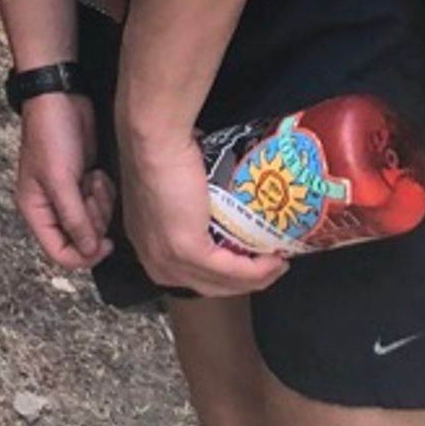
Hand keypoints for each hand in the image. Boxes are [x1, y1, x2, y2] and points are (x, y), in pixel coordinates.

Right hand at [14, 94, 115, 271]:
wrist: (61, 97)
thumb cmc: (51, 134)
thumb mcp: (60, 179)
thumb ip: (74, 218)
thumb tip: (89, 251)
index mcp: (35, 210)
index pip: (59, 252)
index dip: (83, 255)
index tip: (104, 243)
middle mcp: (51, 206)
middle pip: (80, 238)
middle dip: (93, 220)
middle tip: (93, 194)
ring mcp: (68, 194)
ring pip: (93, 221)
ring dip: (100, 204)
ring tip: (94, 179)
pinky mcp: (83, 181)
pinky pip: (100, 202)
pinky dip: (104, 191)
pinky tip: (98, 172)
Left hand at [119, 127, 287, 297]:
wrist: (156, 139)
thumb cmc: (162, 150)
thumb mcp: (174, 189)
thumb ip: (191, 203)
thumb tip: (217, 195)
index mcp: (147, 244)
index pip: (189, 275)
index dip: (222, 276)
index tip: (248, 263)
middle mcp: (154, 258)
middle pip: (207, 286)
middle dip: (242, 283)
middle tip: (268, 267)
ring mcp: (169, 258)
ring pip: (220, 283)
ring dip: (255, 279)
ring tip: (277, 265)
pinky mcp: (188, 250)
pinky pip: (230, 270)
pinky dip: (257, 270)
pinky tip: (273, 261)